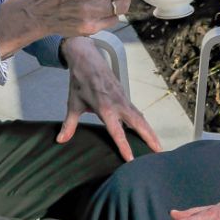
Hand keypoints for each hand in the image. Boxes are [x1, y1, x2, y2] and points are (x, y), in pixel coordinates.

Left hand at [56, 36, 161, 160]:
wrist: (87, 59)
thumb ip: (69, 124)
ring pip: (140, 117)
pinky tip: (147, 131)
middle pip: (138, 123)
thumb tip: (60, 140)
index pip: (117, 131)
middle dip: (149, 137)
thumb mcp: (73, 104)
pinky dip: (143, 123)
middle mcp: (118, 104)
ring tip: (158, 145)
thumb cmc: (80, 82)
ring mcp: (123, 99)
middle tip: (159, 151)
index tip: (132, 159)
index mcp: (105, 108)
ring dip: (150, 130)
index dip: (124, 145)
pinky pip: (136, 112)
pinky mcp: (125, 96)